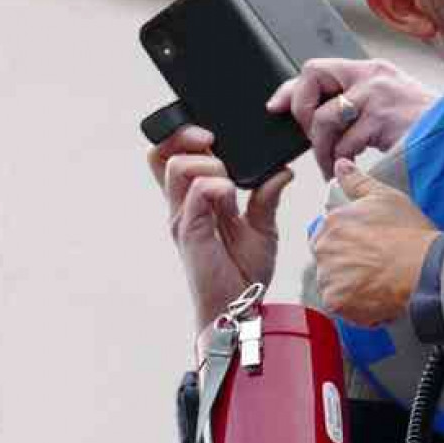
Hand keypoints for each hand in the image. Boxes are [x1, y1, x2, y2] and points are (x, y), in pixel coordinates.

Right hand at [147, 126, 292, 332]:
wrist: (240, 307)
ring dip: (209, 163)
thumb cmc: (244, 271)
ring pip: (178, 167)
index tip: (210, 134)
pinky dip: (218, 185)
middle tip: (214, 142)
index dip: (179, 136)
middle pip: (160, 154)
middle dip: (188, 137)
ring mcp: (183, 219)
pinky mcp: (191, 232)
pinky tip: (232, 196)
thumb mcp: (261, 227)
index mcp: (193, 202)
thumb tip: (282, 170)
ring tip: (231, 184)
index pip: (167, 157)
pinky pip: (197, 193)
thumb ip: (266, 197)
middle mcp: (181, 207)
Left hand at [267, 58, 436, 178]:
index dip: (289, 88)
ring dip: (321, 150)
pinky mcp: (382, 119)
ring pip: (324, 119)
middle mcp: (372, 75)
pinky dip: (340, 161)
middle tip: (313, 139)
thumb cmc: (425, 129)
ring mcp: (377, 95)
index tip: (274, 107)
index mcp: (372, 70)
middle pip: (312, 76)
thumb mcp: (388, 107)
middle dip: (302, 112)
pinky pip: (345, 142)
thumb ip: (357, 105)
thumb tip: (318, 119)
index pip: (317, 68)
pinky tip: (348, 169)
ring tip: (330, 166)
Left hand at [313, 159, 438, 325]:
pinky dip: (358, 308)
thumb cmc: (409, 234)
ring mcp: (328, 277)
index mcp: (332, 222)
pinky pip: (343, 308)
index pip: (329, 235)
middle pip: (329, 262)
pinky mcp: (336, 302)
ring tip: (380, 283)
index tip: (370, 249)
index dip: (351, 243)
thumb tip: (341, 165)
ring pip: (335, 285)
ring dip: (352, 288)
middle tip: (378, 267)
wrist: (424, 269)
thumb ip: (357, 181)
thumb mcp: (385, 197)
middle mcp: (324, 249)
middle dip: (349, 266)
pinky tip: (379, 298)